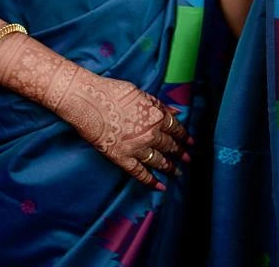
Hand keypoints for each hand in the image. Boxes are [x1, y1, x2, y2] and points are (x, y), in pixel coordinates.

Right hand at [0, 33, 189, 189]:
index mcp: (156, 115)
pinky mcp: (122, 158)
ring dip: (169, 167)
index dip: (184, 135)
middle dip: (180, 153)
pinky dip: (151, 181)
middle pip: (169, 146)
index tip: (190, 141)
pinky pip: (140, 173)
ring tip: (177, 172)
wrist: (88, 101)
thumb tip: (176, 111)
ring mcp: (136, 148)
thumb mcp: (140, 92)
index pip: (175, 128)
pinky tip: (160, 186)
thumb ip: (159, 104)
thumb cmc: (112, 91)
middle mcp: (150, 134)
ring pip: (158, 161)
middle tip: (188, 159)